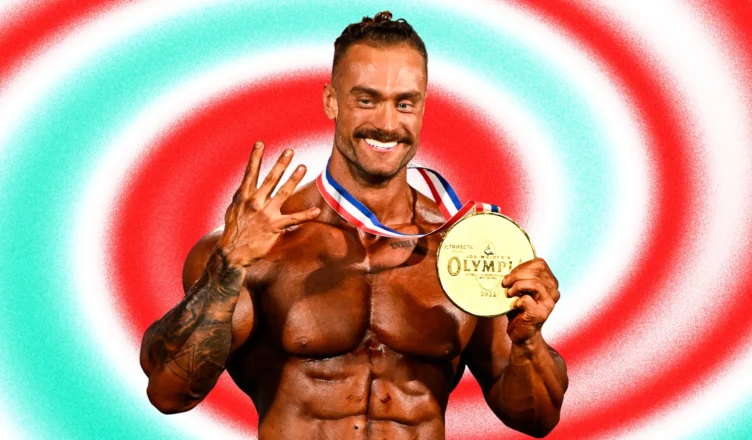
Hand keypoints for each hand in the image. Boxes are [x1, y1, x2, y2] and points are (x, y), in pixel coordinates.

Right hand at [217, 142, 320, 266]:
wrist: (232, 252)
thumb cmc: (234, 230)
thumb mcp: (233, 209)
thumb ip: (242, 195)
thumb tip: (247, 184)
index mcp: (244, 196)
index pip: (250, 173)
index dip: (255, 158)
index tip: (260, 143)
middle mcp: (255, 202)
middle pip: (270, 179)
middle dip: (280, 164)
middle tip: (290, 151)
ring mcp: (265, 214)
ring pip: (283, 193)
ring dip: (294, 179)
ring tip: (303, 167)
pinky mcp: (274, 227)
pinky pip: (293, 219)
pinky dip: (306, 215)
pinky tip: (317, 210)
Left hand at [502, 258, 559, 344]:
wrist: (523, 334)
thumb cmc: (520, 309)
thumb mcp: (521, 289)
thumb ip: (519, 277)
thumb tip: (503, 264)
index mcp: (550, 282)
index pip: (540, 264)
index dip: (523, 265)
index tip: (511, 273)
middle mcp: (553, 292)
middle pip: (536, 272)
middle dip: (516, 275)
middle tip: (505, 283)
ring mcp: (548, 304)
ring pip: (534, 283)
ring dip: (517, 285)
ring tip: (508, 293)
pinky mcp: (540, 314)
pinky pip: (526, 300)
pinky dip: (516, 300)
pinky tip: (513, 305)